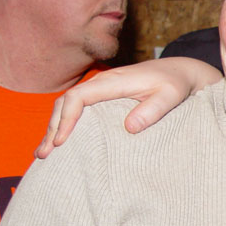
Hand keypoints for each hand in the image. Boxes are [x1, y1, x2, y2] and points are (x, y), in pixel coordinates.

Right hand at [35, 57, 221, 157]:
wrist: (181, 71)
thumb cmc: (176, 84)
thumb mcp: (171, 95)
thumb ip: (153, 110)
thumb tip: (130, 127)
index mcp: (115, 82)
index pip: (79, 96)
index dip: (67, 119)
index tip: (62, 142)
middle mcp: (104, 83)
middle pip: (66, 101)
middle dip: (53, 127)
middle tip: (45, 154)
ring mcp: (103, 89)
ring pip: (68, 105)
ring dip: (55, 127)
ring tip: (44, 153)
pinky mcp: (106, 96)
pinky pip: (79, 108)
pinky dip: (65, 124)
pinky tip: (61, 142)